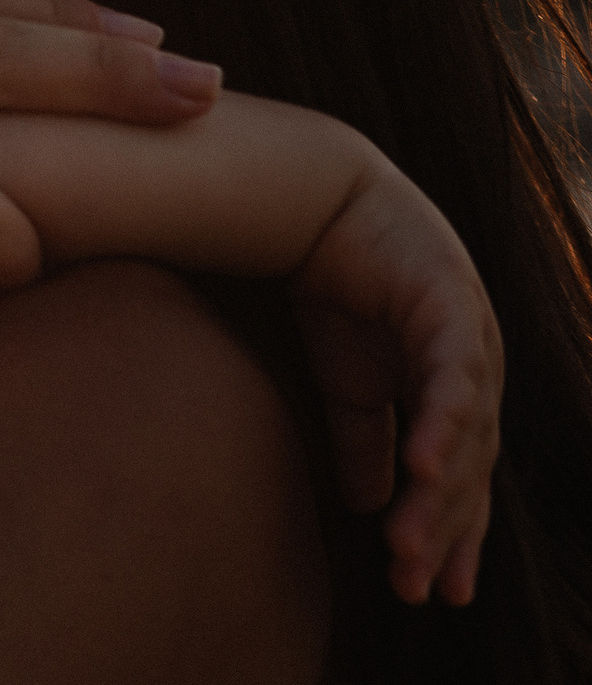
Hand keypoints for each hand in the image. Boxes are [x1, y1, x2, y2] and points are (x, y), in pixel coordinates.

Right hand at [289, 162, 500, 605]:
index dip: (452, 534)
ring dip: (442, 492)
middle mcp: (476, 370)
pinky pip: (453, 373)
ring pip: (466, 432)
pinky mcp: (452, 303)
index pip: (462, 477)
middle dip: (444, 529)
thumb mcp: (346, 382)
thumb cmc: (336, 285)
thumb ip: (364, 442)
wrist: (318, 200)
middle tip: (416, 584)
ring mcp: (471, 336)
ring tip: (411, 543)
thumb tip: (365, 504)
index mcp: (455, 391)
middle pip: (470, 467)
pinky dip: (444, 421)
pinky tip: (426, 468)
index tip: (433, 593)